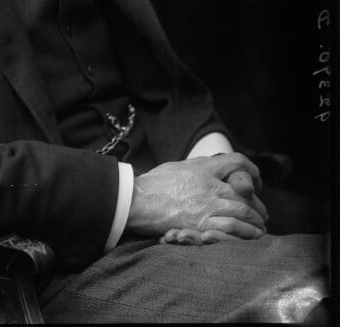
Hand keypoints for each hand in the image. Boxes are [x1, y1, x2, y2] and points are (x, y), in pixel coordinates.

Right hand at [127, 153, 266, 239]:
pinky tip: (250, 237)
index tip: (255, 182)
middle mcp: (210, 186)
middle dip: (257, 205)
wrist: (138, 200)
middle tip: (262, 214)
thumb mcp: (177, 166)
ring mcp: (207, 206)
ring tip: (259, 228)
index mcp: (203, 168)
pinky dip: (246, 234)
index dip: (251, 170)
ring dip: (255, 222)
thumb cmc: (153, 183)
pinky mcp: (202, 225)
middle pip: (245, 193)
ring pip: (243, 212)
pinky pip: (232, 230)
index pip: (236, 162)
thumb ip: (197, 167)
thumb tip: (211, 167)